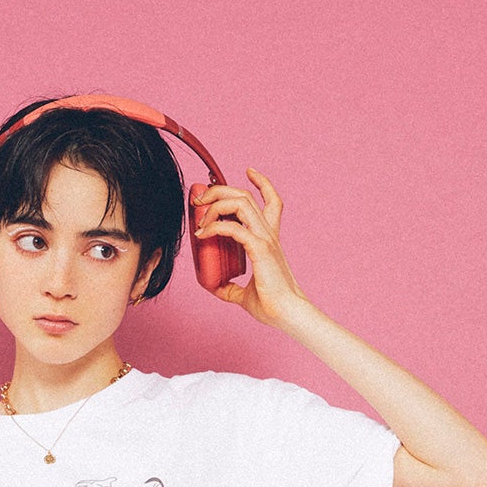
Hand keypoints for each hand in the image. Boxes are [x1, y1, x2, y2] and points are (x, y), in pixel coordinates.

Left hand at [192, 169, 309, 328]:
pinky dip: (215, 226)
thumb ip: (230, 288)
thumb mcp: (245, 294)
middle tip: (200, 198)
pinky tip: (202, 235)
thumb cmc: (272, 306)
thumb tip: (216, 287)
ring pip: (240, 202)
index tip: (249, 172)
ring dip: (215, 204)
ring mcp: (265, 238)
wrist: (288, 315)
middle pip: (245, 196)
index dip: (261, 183)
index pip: (271, 201)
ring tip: (199, 218)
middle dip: (220, 190)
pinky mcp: (259, 249)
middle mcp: (268, 233)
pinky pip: (233, 227)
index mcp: (269, 239)